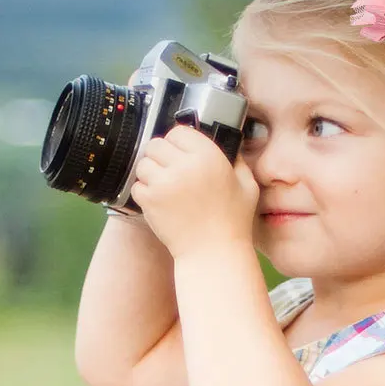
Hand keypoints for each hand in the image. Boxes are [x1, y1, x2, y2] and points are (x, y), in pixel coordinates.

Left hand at [129, 122, 258, 261]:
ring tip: (163, 186)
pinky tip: (159, 201)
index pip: (179, 131)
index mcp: (208, 156)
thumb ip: (237, 160)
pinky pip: (137, 185)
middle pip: (156, 144)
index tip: (181, 153)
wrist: (214, 254)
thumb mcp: (247, 185)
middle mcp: (184, 166)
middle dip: (161, 155)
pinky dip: (144, 192)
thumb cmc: (232, 223)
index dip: (178, 142)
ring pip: (143, 163)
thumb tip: (229, 145)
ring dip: (150, 172)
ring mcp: (164, 183)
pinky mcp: (150, 201)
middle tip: (168, 170)